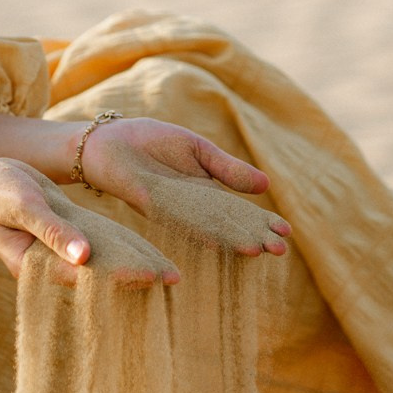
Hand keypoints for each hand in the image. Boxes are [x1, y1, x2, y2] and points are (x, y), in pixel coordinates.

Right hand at [0, 156, 175, 285]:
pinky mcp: (67, 232)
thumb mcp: (22, 206)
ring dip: (134, 263)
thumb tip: (84, 257)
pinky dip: (122, 246)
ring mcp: (60, 249)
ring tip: (171, 271)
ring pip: (104, 259)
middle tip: (176, 279)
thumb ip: (52, 231)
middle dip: (136, 276)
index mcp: (35, 263)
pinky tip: (148, 249)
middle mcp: (51, 262)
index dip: (120, 277)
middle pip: (100, 274)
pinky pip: (99, 242)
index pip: (86, 276)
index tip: (152, 278)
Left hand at [74, 117, 291, 256]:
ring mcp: (172, 208)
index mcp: (204, 193)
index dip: (261, 221)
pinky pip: (181, 217)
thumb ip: (227, 169)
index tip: (286, 233)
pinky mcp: (151, 203)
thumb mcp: (197, 150)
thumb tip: (265, 186)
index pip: (238, 211)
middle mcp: (190, 207)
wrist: (106, 141)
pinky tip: (220, 240)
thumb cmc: (149, 142)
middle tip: (281, 251)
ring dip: (233, 239)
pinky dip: (202, 229)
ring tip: (259, 250)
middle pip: (228, 225)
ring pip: (209, 227)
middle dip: (254, 236)